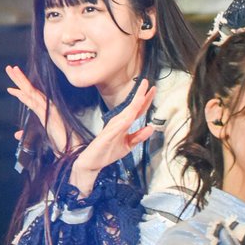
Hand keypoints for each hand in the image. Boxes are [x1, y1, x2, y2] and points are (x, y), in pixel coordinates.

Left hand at [6, 65, 71, 154]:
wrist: (74, 151)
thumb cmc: (63, 145)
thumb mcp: (41, 139)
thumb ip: (28, 135)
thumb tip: (16, 134)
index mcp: (48, 111)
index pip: (34, 96)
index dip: (23, 87)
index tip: (14, 80)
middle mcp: (49, 108)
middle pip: (32, 90)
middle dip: (20, 79)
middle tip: (10, 68)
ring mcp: (50, 110)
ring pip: (32, 92)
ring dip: (21, 81)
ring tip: (12, 70)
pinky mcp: (49, 115)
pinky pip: (34, 103)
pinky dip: (25, 96)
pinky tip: (16, 90)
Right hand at [69, 78, 156, 196]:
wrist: (91, 162)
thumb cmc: (107, 152)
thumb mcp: (127, 146)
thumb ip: (138, 137)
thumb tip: (151, 127)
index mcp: (123, 124)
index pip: (137, 110)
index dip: (145, 99)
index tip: (153, 88)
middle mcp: (118, 122)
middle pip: (132, 107)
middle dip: (141, 95)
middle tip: (148, 82)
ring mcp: (112, 128)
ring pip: (126, 113)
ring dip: (135, 104)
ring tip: (142, 93)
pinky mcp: (107, 135)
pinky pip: (118, 126)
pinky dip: (125, 120)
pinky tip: (131, 114)